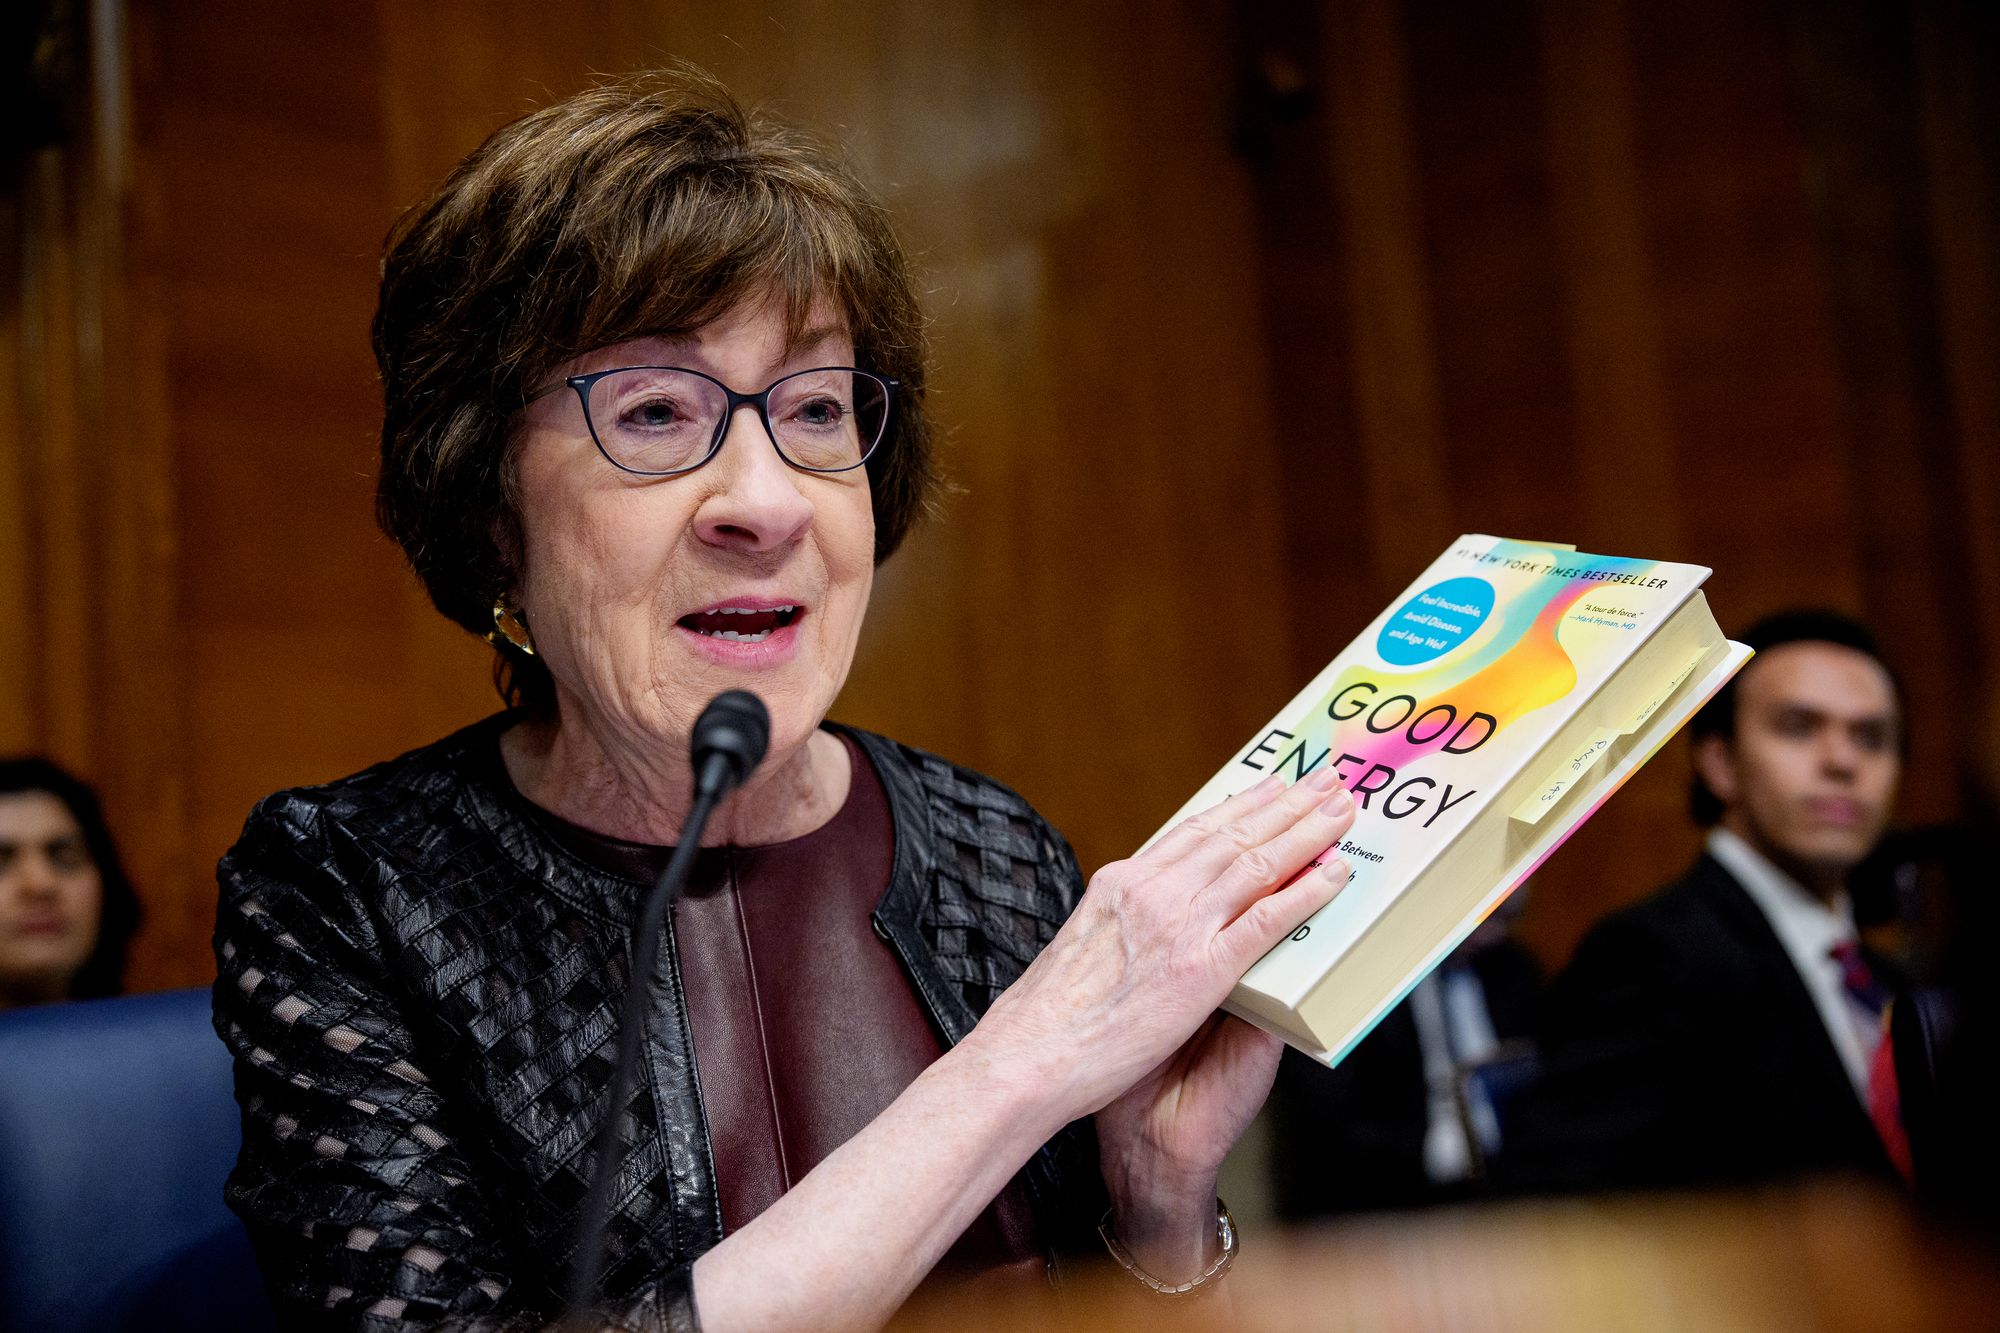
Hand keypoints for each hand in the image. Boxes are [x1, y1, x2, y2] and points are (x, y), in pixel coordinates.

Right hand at [966, 768, 1354, 1136]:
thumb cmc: (1046, 1021)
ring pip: (1256, 863)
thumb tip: (1140, 929)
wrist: (1028, 1057)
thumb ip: (1119, 929)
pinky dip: (1305, 893)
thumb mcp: (1081, 950)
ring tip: (1341, 810)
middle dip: (1285, 805)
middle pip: (1232, 835)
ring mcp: (1177, 926)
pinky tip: (1334, 875)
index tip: (1270, 788)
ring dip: (1306, 832)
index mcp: (1120, 884)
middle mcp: (1151, 891)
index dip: (1239, 807)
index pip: (1192, 832)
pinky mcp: (1200, 969)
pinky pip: (1266, 920)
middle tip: (1325, 781)